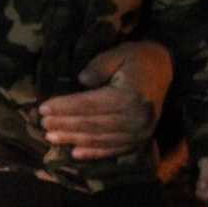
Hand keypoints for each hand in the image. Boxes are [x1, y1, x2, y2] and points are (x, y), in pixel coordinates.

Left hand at [39, 41, 171, 159]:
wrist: (165, 70)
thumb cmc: (137, 59)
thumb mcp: (119, 53)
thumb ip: (100, 66)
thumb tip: (82, 81)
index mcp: (130, 96)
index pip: (90, 105)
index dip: (65, 107)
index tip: (43, 108)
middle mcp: (137, 118)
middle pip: (92, 124)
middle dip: (64, 125)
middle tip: (42, 124)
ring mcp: (140, 133)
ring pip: (99, 139)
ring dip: (73, 140)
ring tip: (51, 137)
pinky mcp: (140, 140)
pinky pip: (113, 150)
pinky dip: (93, 153)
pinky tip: (75, 153)